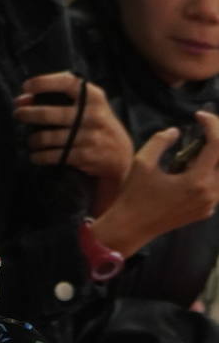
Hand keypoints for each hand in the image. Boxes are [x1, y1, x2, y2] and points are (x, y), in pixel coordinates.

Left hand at [15, 73, 134, 201]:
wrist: (121, 155)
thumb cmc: (94, 124)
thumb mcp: (87, 106)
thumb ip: (58, 98)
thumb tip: (21, 99)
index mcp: (94, 97)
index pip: (67, 83)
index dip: (43, 82)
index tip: (26, 86)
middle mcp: (93, 115)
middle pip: (49, 114)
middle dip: (27, 114)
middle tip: (17, 114)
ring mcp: (89, 136)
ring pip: (46, 138)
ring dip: (32, 140)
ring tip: (30, 141)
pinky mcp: (85, 156)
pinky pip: (52, 156)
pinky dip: (39, 156)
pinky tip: (35, 155)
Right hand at [91, 112, 218, 256]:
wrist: (132, 226)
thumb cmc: (135, 195)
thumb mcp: (142, 163)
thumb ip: (160, 141)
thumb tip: (176, 132)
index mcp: (198, 180)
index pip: (217, 145)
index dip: (212, 125)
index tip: (198, 116)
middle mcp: (211, 192)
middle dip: (217, 138)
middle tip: (204, 128)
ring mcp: (211, 203)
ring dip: (213, 157)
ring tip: (194, 152)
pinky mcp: (207, 210)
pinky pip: (217, 186)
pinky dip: (210, 172)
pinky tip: (191, 170)